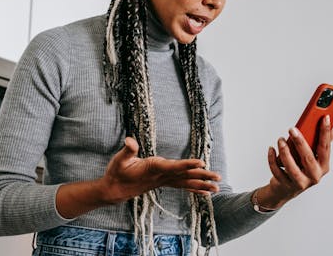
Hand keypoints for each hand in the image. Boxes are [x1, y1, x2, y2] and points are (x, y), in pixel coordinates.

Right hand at [99, 137, 220, 203]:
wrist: (115, 190)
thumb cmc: (117, 173)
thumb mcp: (119, 160)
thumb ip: (127, 150)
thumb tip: (129, 140)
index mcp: (153, 169)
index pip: (173, 167)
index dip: (187, 164)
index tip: (201, 163)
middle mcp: (161, 177)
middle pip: (185, 176)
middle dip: (202, 176)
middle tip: (218, 178)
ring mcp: (163, 181)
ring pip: (186, 182)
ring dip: (202, 184)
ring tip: (217, 188)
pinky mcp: (163, 183)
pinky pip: (182, 186)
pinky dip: (194, 189)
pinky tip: (205, 192)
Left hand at [257, 115, 332, 208]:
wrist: (286, 189)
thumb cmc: (301, 169)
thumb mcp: (313, 158)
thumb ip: (321, 145)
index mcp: (323, 166)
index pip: (325, 148)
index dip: (325, 133)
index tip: (324, 118)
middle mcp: (314, 176)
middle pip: (308, 158)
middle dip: (300, 143)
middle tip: (292, 130)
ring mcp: (300, 182)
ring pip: (292, 167)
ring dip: (284, 152)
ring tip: (280, 140)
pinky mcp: (285, 185)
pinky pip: (277, 171)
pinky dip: (272, 159)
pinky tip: (271, 149)